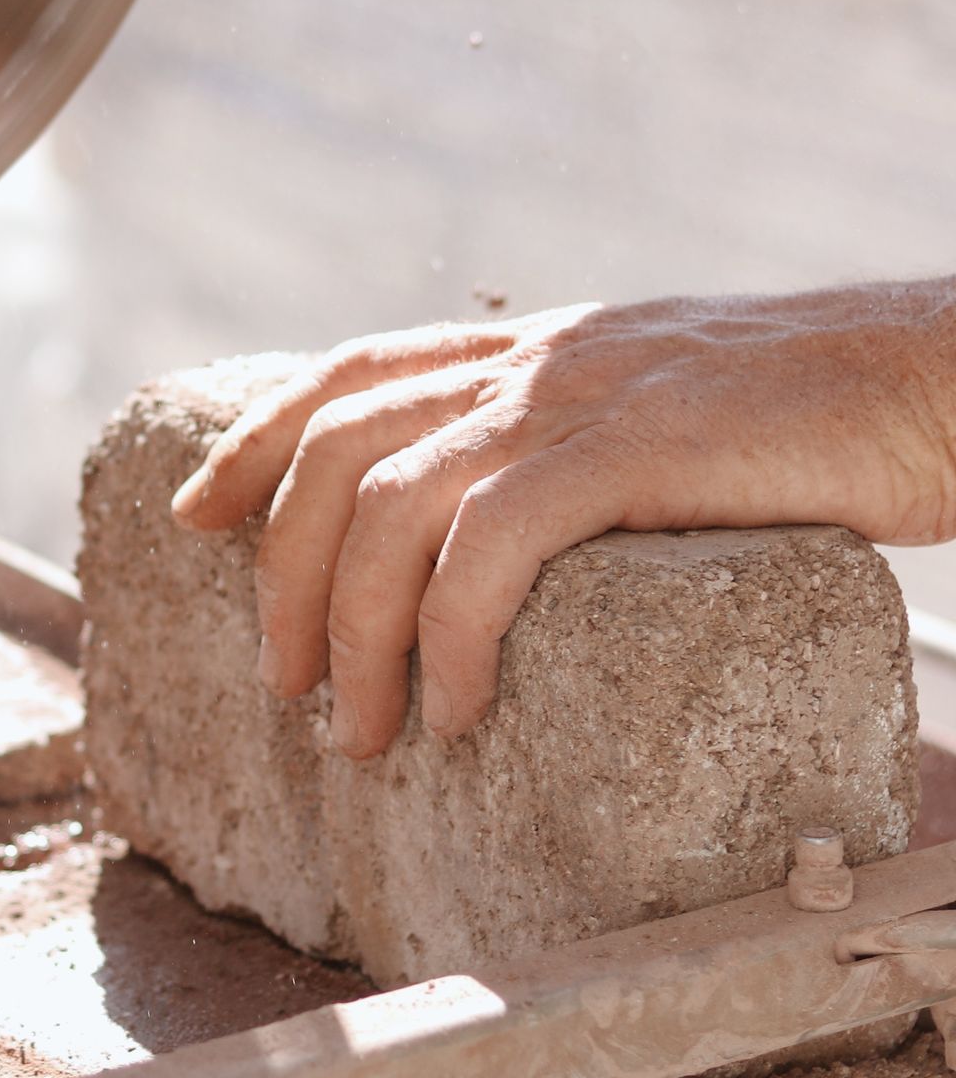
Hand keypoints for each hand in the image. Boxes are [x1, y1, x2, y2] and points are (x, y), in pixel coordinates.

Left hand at [170, 284, 955, 760]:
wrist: (941, 382)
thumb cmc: (825, 428)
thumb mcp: (672, 421)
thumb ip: (582, 455)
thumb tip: (508, 545)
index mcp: (540, 348)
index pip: (352, 372)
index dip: (256, 440)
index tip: (196, 517)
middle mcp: (540, 358)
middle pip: (341, 444)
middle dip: (284, 571)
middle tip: (283, 682)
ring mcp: (584, 396)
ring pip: (394, 500)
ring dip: (355, 628)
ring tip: (363, 729)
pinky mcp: (640, 448)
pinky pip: (494, 541)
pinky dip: (450, 632)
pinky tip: (457, 706)